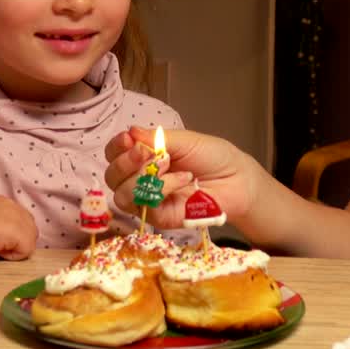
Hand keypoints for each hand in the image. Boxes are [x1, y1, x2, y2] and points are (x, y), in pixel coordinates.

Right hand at [0, 195, 37, 264]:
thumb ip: (0, 225)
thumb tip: (13, 240)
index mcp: (4, 202)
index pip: (24, 223)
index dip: (13, 238)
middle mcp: (12, 205)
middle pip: (31, 231)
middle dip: (18, 243)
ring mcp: (14, 216)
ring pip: (31, 240)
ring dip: (15, 249)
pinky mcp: (13, 230)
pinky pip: (26, 250)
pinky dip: (12, 256)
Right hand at [104, 126, 257, 228]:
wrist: (237, 179)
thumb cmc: (213, 157)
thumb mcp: (185, 141)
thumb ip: (157, 139)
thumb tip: (130, 131)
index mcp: (144, 157)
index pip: (114, 154)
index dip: (116, 147)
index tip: (128, 139)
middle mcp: (141, 179)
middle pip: (112, 176)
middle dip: (125, 162)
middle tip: (145, 152)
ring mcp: (149, 200)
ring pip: (122, 194)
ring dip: (142, 177)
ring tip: (169, 166)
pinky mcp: (160, 217)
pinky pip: (146, 206)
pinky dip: (162, 188)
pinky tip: (181, 180)